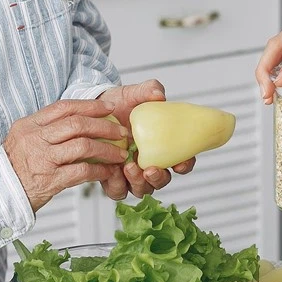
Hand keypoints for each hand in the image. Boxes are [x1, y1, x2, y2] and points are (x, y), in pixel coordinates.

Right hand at [3, 99, 130, 211]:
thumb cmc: (14, 167)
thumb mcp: (23, 139)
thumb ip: (45, 129)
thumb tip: (78, 120)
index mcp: (29, 125)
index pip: (64, 107)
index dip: (90, 105)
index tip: (109, 108)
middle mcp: (35, 139)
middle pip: (77, 124)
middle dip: (104, 126)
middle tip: (121, 131)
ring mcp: (42, 159)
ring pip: (83, 146)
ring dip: (107, 149)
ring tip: (120, 152)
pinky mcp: (50, 180)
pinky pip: (82, 171)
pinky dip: (99, 170)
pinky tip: (108, 171)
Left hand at [95, 80, 195, 199]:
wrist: (95, 110)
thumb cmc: (120, 103)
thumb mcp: (133, 93)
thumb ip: (148, 90)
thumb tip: (158, 94)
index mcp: (163, 146)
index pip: (182, 161)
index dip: (186, 165)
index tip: (180, 163)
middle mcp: (150, 163)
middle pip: (162, 180)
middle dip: (158, 178)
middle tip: (149, 169)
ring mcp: (132, 173)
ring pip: (142, 189)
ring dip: (139, 183)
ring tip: (128, 168)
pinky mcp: (113, 179)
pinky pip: (118, 191)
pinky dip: (117, 185)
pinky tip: (112, 172)